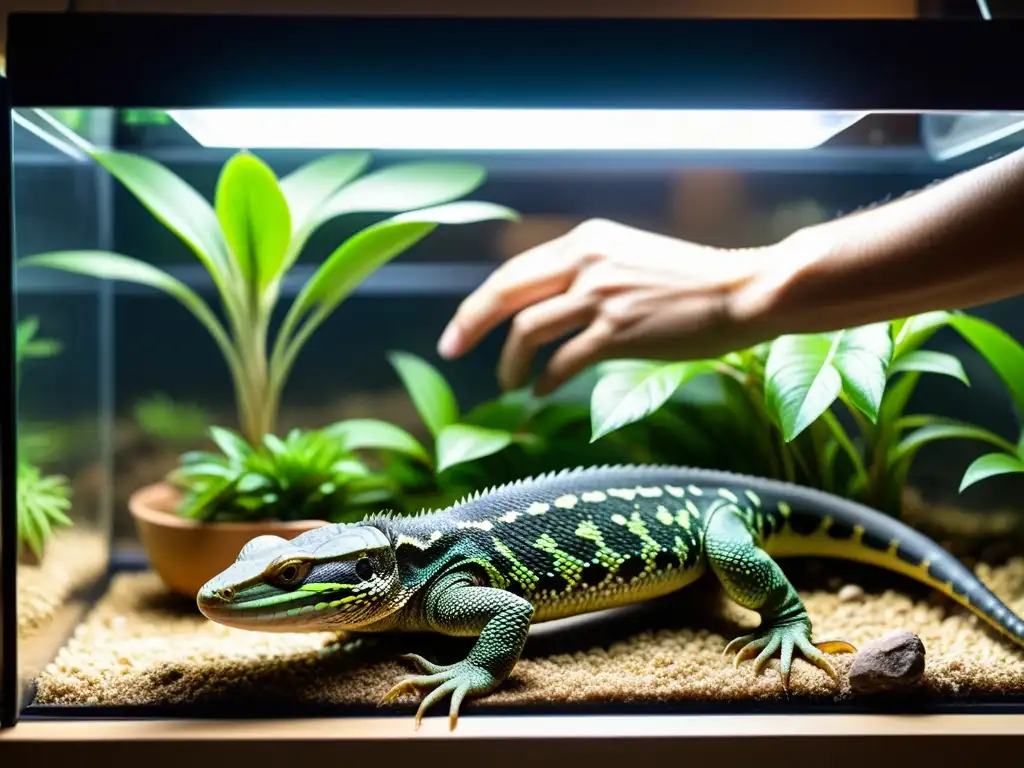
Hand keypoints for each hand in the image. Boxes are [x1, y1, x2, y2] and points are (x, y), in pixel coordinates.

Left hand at [437, 218, 782, 395]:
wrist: (743, 291)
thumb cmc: (690, 281)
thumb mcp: (628, 258)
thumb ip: (585, 273)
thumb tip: (544, 305)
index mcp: (585, 239)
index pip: (513, 271)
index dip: (478, 303)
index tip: (459, 330)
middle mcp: (586, 260)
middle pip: (504, 292)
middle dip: (468, 325)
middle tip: (450, 351)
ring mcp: (601, 294)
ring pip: (528, 330)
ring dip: (510, 364)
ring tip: (509, 385)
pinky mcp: (620, 330)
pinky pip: (564, 360)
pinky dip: (546, 380)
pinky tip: (542, 392)